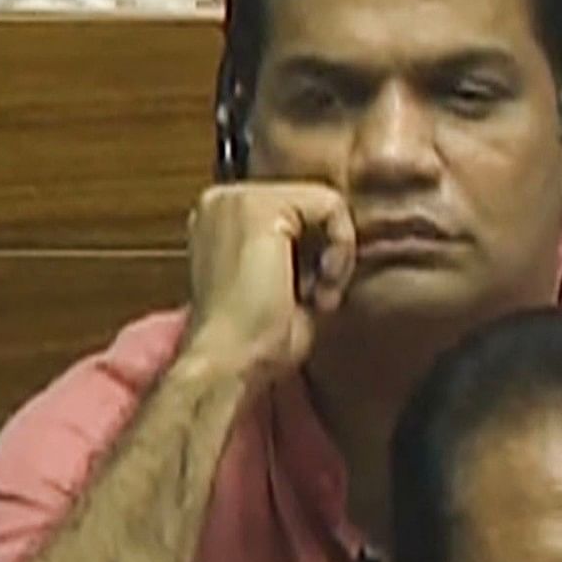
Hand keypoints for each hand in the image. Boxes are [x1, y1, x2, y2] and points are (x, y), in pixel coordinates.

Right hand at [178, 180, 355, 386]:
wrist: (231, 363)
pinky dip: (341, 247)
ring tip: (316, 296)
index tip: (310, 294)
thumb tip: (339, 239)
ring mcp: (238, 199)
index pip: (295, 212)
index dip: (316, 251)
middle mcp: (223, 201)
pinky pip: (332, 205)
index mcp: (220, 219)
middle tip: (315, 298)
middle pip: (311, 203)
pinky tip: (321, 285)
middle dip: (326, 252)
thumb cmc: (254, 341)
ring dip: (336, 255)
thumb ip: (299, 251)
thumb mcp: (282, 284)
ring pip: (325, 201)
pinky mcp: (261, 207)